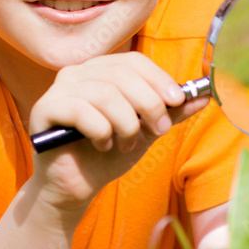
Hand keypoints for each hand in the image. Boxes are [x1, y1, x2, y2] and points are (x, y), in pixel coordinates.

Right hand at [28, 52, 207, 213]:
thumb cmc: (109, 153)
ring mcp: (58, 89)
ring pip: (105, 93)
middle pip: (122, 74)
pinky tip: (102, 146)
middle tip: (159, 130)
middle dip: (149, 103)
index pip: (134, 61)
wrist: (76, 187)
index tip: (178, 100)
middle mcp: (78, 73)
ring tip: (127, 143)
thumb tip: (204, 95)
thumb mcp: (146, 130)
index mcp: (101, 70)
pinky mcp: (45, 109)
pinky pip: (81, 111)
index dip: (159, 79)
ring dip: (126, 123)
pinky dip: (101, 131)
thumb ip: (171, 112)